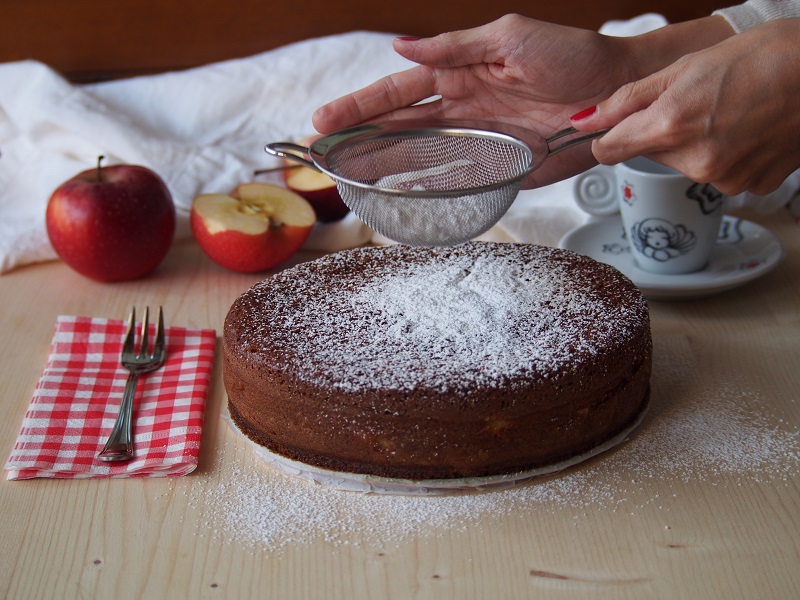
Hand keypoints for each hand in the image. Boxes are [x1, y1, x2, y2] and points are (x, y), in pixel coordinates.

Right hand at [313, 14, 636, 186]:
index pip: (399, 90)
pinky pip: (455, 180)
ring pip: (418, 154)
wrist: (617, 94)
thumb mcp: (510, 38)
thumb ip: (456, 47)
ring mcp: (477, 139)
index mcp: (460, 71)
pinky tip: (399, 195)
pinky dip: (426, 188)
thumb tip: (402, 46)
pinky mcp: (498, 167)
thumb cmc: (570, 56)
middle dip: (359, 137)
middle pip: (399, 126)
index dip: (361, 104)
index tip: (325, 118)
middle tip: (322, 152)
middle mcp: (461, 107)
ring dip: (382, 165)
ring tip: (347, 175)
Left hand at [571, 18, 799, 194]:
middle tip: (697, 102)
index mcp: (671, 126)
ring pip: (685, 165)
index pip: (608, 151)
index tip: (617, 127)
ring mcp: (723, 178)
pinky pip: (719, 174)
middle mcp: (694, 161)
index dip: (610, 136)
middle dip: (662, 133)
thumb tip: (585, 120)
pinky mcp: (748, 187)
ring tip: (729, 112)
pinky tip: (748, 130)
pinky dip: (726, 155)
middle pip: (650, 155)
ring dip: (695, 144)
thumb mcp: (684, 67)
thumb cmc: (763, 57)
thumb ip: (628, 99)